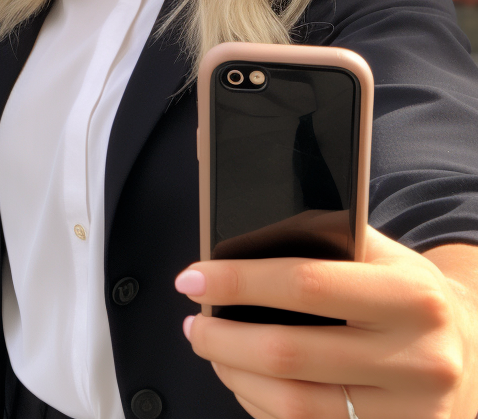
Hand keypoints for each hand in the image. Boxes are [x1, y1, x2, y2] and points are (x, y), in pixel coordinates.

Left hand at [174, 227, 477, 418]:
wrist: (473, 355)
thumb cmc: (405, 293)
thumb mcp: (379, 253)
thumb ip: (319, 240)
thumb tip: (235, 246)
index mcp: (410, 296)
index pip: (304, 284)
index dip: (237, 282)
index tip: (191, 279)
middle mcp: (418, 359)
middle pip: (289, 354)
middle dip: (223, 337)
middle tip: (194, 323)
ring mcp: (410, 413)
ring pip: (294, 405)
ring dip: (236, 377)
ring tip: (212, 350)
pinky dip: (262, 408)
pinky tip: (246, 383)